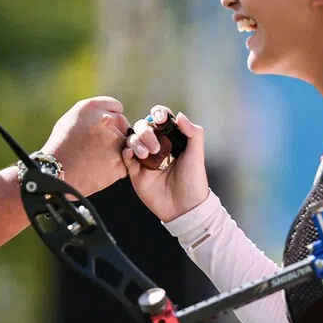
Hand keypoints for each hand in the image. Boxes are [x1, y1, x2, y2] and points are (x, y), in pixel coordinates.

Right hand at [42, 96, 128, 194]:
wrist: (55, 174)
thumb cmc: (61, 148)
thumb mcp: (71, 119)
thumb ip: (93, 113)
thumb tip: (110, 114)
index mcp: (93, 107)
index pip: (116, 107)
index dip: (111, 118)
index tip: (105, 128)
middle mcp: (106, 120)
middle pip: (123, 125)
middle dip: (116, 134)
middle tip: (98, 147)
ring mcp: (115, 141)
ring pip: (127, 144)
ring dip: (117, 151)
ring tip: (96, 159)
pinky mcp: (120, 162)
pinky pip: (126, 162)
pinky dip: (116, 167)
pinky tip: (99, 169)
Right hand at [123, 106, 209, 221]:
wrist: (184, 207)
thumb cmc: (193, 181)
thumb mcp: (197, 154)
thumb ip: (193, 132)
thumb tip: (179, 115)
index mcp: (172, 140)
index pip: (161, 120)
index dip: (158, 114)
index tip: (160, 118)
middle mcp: (157, 147)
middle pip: (143, 127)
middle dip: (146, 130)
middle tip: (156, 146)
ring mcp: (145, 159)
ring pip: (132, 140)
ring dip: (137, 141)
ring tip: (147, 154)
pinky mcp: (136, 172)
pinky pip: (126, 157)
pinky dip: (126, 152)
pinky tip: (132, 155)